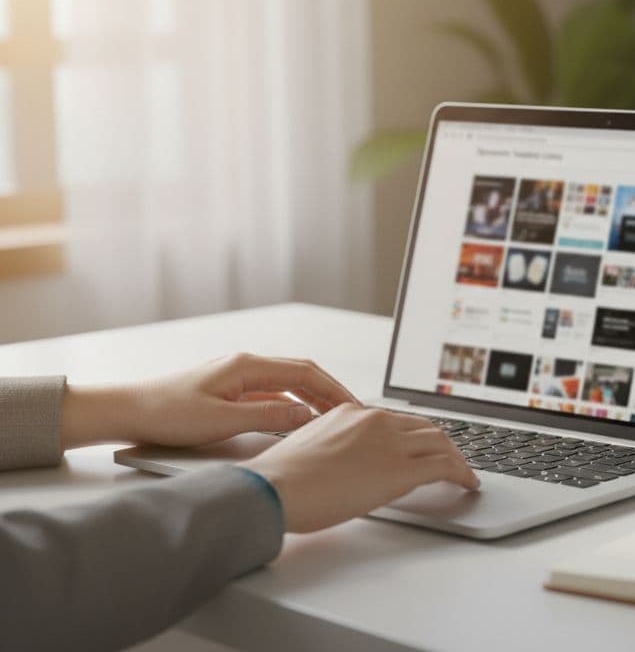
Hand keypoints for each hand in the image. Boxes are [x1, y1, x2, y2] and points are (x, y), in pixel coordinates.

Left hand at [61, 353, 360, 448]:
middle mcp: (246, 366)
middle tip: (352, 413)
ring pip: (288, 383)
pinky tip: (298, 419)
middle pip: (302, 373)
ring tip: (332, 417)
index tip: (354, 406)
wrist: (128, 411)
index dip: (334, 389)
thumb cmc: (167, 413)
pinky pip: (272, 393)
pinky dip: (292, 404)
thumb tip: (305, 413)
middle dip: (330, 391)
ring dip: (313, 398)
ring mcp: (238, 377)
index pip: (305, 372)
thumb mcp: (222, 421)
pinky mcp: (230, 391)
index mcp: (247, 366)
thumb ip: (268, 416)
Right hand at [240, 404, 479, 532]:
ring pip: (440, 442)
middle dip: (443, 443)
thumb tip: (349, 464)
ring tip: (463, 473)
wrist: (273, 488)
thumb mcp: (311, 447)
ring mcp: (390, 443)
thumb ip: (337, 447)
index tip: (422, 446)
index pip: (396, 420)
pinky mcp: (401, 469)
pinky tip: (468, 484)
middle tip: (452, 459)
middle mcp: (375, 421)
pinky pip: (444, 467)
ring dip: (457, 458)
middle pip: (425, 427)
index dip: (415, 435)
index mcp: (352, 412)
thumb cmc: (281, 479)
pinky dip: (462, 474)